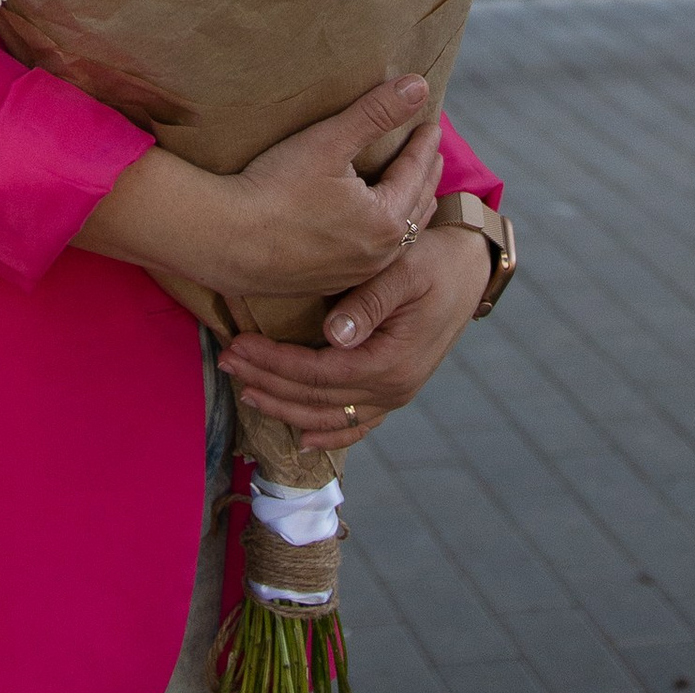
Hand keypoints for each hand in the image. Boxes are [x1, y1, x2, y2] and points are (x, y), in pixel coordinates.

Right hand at [219, 75, 440, 298]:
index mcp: (387, 220)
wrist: (228, 241)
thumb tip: (418, 86)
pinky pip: (374, 258)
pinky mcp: (331, 283)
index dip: (423, 146)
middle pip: (415, 209)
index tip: (432, 126)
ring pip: (399, 240)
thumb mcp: (329, 142)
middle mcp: (380, 254)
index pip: (414, 174)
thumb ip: (376, 113)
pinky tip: (373, 230)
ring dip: (410, 210)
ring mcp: (356, 274)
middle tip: (430, 156)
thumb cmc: (277, 188)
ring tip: (412, 192)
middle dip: (424, 178)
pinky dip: (386, 236)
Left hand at [219, 219, 493, 453]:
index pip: (318, 373)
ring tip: (246, 392)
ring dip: (285, 408)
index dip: (274, 363)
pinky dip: (328, 432)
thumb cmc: (433, 259)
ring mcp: (396, 394)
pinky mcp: (395, 388)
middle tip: (226, 364)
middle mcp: (394, 388)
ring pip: (331, 417)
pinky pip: (357, 422)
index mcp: (392, 361)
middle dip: (267, 384)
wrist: (468, 266)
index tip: (237, 346)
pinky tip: (301, 436)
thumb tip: (335, 335)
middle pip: (317, 399)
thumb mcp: (404, 269)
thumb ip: (370, 302)